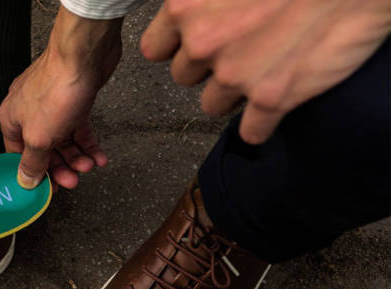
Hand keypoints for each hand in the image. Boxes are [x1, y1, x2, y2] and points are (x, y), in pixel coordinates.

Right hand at [0, 6, 122, 188]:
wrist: (83, 55)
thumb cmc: (56, 90)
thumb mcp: (39, 137)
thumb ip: (33, 162)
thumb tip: (24, 181)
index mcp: (11, 120)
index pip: (18, 155)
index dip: (33, 173)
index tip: (48, 188)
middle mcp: (28, 113)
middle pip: (44, 149)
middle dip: (60, 166)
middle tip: (73, 180)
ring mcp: (51, 106)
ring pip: (63, 140)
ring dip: (77, 156)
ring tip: (90, 165)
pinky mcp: (73, 100)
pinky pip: (79, 128)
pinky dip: (88, 143)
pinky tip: (99, 155)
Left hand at [140, 0, 390, 143]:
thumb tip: (190, 11)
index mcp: (185, 7)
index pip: (155, 49)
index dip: (177, 47)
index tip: (195, 43)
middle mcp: (203, 44)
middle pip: (185, 78)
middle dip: (209, 67)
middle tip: (243, 46)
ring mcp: (235, 75)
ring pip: (213, 105)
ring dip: (234, 94)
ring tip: (265, 66)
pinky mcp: (271, 99)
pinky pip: (251, 132)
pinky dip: (262, 124)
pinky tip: (278, 100)